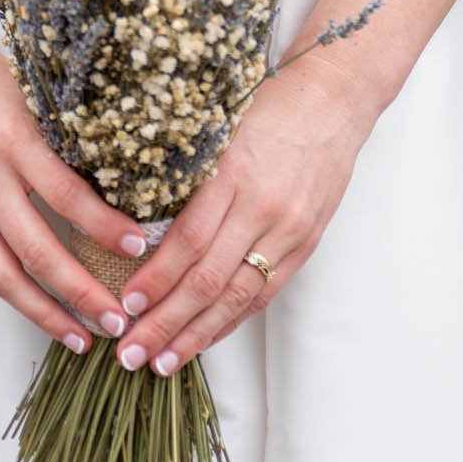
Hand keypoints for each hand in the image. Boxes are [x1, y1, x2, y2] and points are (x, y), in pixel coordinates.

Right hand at [0, 8, 148, 354]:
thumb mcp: (34, 96)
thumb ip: (66, 140)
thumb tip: (122, 180)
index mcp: (13, 139)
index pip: (68, 196)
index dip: (105, 228)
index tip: (140, 248)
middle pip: (37, 250)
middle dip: (82, 292)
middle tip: (119, 319)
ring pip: (4, 274)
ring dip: (45, 311)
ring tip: (82, 335)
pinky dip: (14, 293)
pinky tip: (40, 308)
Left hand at [108, 61, 373, 379]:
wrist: (336, 99)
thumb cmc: (270, 104)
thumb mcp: (220, 127)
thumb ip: (190, 174)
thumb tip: (138, 219)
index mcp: (234, 172)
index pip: (189, 240)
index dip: (156, 278)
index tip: (126, 304)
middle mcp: (263, 207)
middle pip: (208, 280)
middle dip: (166, 322)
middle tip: (130, 353)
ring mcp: (289, 230)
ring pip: (237, 296)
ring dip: (197, 334)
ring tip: (163, 362)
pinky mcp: (306, 243)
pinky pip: (265, 292)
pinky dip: (232, 320)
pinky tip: (205, 338)